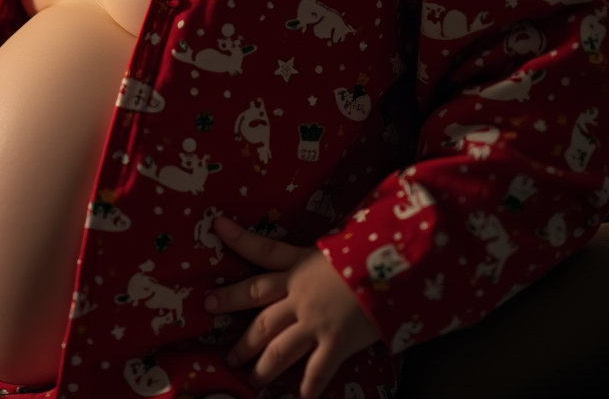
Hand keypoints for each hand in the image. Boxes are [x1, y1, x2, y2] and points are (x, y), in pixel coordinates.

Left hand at [202, 216, 380, 398]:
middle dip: (238, 328)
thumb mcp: (340, 243)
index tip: (216, 227)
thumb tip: (317, 249)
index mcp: (299, 264)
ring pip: (278, 348)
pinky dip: (307, 388)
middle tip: (221, 340)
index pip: (263, 250)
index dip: (239, 238)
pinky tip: (300, 398)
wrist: (392, 268)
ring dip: (261, 366)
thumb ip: (322, 253)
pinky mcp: (335, 343)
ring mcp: (314, 322)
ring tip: (248, 378)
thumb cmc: (370, 249)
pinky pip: (316, 371)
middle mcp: (299, 295)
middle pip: (259, 311)